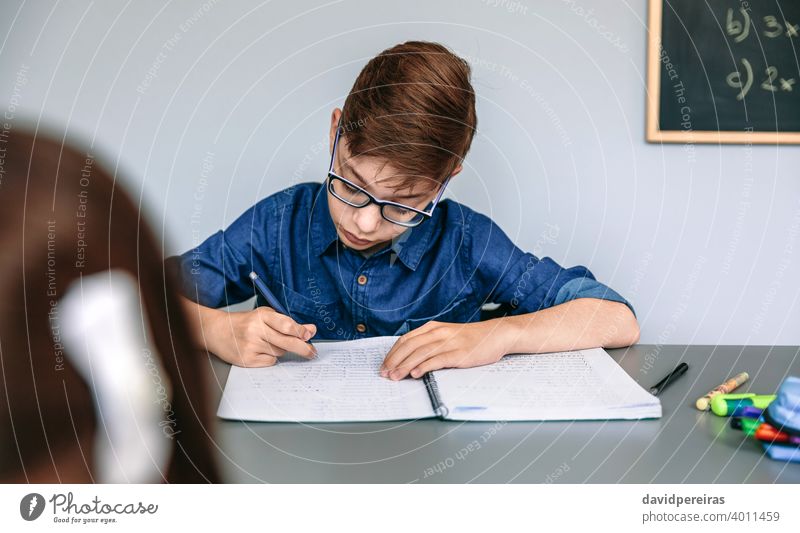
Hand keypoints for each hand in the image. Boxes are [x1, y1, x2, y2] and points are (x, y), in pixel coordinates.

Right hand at [207, 306, 316, 366]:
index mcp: (261, 315)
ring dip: (281, 349)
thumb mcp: (265, 316)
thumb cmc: (245, 323)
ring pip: (280, 352)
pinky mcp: (247, 360)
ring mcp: (251, 346)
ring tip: (268, 342)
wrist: (217, 331)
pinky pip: (270, 361)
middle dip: (303, 348)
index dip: (300, 331)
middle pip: (287, 342)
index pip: (286, 324)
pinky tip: (260, 350)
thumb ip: (287, 322)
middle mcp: (255, 330)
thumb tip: (310, 331)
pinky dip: (270, 357)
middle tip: (312, 352)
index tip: (310, 335)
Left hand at [380, 319, 513, 379]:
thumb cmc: (471, 338)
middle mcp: (439, 333)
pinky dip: (424, 366)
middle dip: (395, 361)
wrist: (496, 335)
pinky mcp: (459, 353)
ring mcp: (449, 342)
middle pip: (410, 346)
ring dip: (405, 366)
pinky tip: (415, 373)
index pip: (406, 339)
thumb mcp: (447, 335)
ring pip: (421, 353)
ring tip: (395, 377)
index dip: (393, 353)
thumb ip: (430, 343)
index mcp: (433, 327)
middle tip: (385, 374)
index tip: (384, 365)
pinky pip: (437, 359)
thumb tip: (410, 359)